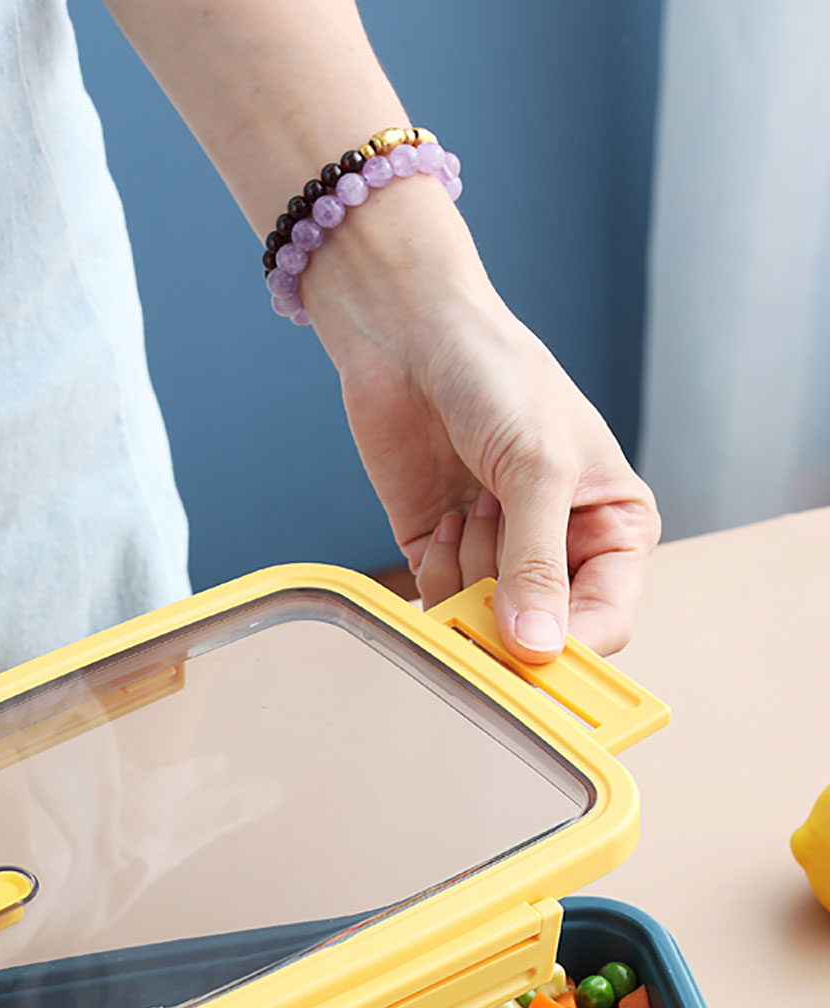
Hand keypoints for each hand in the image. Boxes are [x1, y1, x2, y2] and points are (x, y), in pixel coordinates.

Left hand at [304, 184, 660, 660]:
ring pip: (484, 624)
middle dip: (508, 602)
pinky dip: (436, 571)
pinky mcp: (440, 556)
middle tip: (489, 551)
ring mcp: (498, 557)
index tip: (532, 652)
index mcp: (613, 530)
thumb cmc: (499, 378)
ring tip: (472, 502)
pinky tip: (443, 515)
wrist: (412, 338)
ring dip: (469, 573)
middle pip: (540, 635)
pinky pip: (439, 604)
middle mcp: (560, 552)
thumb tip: (538, 649)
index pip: (606, 624)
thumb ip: (539, 564)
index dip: (569, 646)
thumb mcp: (537, 468)